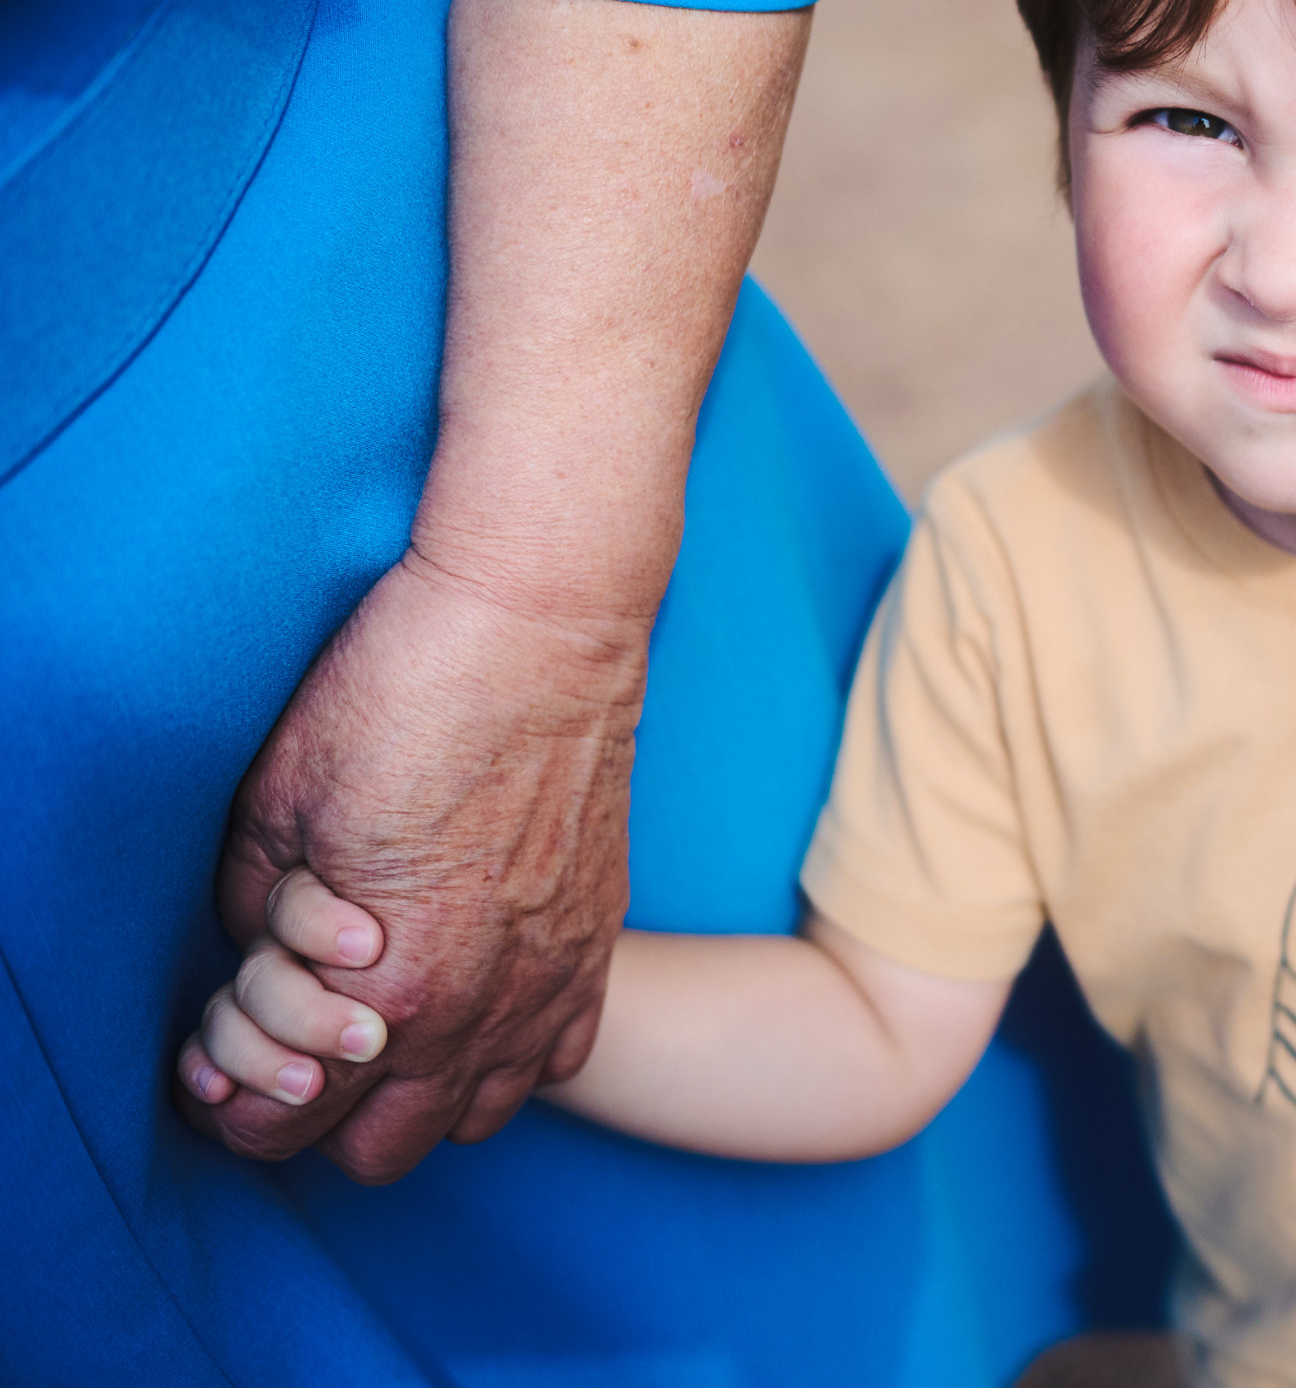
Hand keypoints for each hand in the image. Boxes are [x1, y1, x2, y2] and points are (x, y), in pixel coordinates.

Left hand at [178, 549, 645, 1181]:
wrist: (541, 625)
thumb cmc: (403, 696)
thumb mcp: (274, 807)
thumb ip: (254, 913)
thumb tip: (261, 956)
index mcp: (390, 986)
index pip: (285, 1122)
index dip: (232, 1102)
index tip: (217, 1056)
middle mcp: (482, 1007)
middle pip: (381, 1152)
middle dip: (317, 1114)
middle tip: (290, 1039)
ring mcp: (552, 979)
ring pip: (472, 1121)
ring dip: (417, 1092)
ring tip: (381, 1021)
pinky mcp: (598, 939)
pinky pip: (556, 1061)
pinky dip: (503, 1055)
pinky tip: (469, 995)